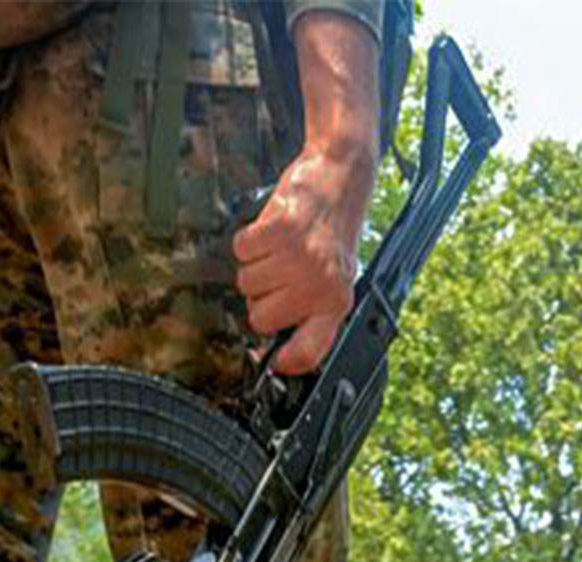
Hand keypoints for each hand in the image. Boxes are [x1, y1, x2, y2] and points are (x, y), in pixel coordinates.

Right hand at [233, 11, 378, 372]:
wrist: (339, 179)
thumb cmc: (332, 231)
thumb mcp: (334, 277)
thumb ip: (312, 310)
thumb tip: (279, 347)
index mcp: (336, 303)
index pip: (307, 352)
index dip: (285, 362)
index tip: (273, 362)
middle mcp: (319, 285)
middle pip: (259, 318)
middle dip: (261, 298)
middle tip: (280, 275)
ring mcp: (299, 258)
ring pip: (246, 283)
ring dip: (255, 266)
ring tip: (279, 249)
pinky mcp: (281, 230)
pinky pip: (242, 251)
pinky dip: (248, 241)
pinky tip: (271, 232)